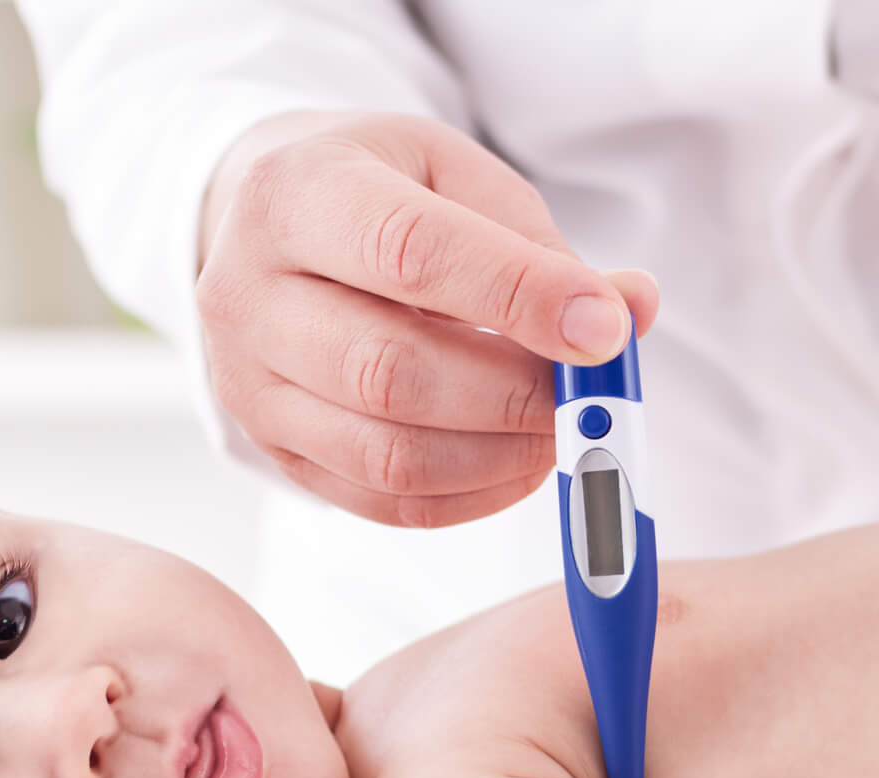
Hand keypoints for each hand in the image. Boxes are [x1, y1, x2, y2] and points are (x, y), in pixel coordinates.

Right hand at [195, 110, 660, 527]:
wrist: (271, 227)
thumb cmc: (379, 194)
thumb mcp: (454, 176)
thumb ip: (539, 244)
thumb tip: (630, 311)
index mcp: (293, 194)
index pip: (411, 253)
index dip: (518, 297)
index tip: (605, 328)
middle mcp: (248, 295)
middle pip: (391, 372)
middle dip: (515, 394)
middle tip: (588, 391)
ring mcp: (250, 385)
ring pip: (388, 454)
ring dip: (500, 456)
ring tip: (559, 429)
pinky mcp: (275, 450)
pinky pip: (383, 501)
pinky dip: (471, 496)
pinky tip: (518, 463)